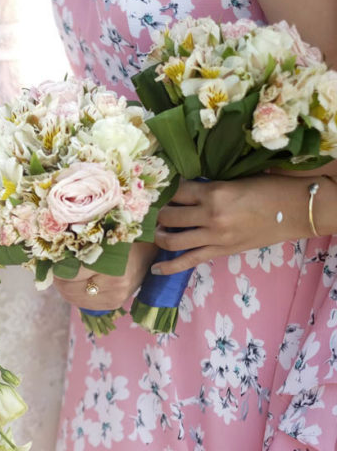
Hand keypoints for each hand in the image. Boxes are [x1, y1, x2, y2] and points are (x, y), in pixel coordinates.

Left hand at [52, 242, 157, 310]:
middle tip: (57, 267)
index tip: (54, 259)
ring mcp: (115, 299)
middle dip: (59, 279)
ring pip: (75, 299)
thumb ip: (80, 247)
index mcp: (112, 269)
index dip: (58, 267)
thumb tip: (53, 255)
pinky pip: (85, 304)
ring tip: (66, 275)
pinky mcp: (114, 304)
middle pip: (70, 290)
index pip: (71, 274)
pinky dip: (76, 295)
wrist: (148, 250)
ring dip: (66, 288)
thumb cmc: (123, 239)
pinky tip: (78, 284)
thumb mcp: (102, 238)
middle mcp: (115, 288)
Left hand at [153, 175, 313, 275]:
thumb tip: (184, 189)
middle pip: (169, 216)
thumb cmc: (268, 190)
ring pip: (172, 240)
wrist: (295, 210)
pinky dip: (169, 267)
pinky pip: (188, 261)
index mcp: (214, 192)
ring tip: (158, 232)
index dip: (167, 191)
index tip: (163, 191)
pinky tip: (155, 269)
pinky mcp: (220, 252)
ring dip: (160, 236)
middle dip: (160, 213)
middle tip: (159, 211)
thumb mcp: (234, 181)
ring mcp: (214, 236)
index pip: (176, 191)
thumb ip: (209, 187)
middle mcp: (210, 215)